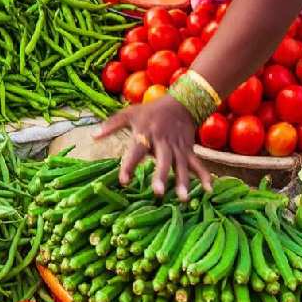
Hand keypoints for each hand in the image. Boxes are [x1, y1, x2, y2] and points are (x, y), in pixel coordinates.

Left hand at [96, 95, 212, 199]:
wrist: (181, 102)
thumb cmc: (150, 111)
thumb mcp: (129, 113)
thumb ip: (111, 125)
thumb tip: (92, 136)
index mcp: (146, 133)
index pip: (136, 151)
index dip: (130, 165)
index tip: (123, 181)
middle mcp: (163, 142)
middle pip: (163, 160)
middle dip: (161, 176)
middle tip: (157, 192)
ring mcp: (178, 147)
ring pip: (182, 166)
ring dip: (183, 182)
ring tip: (183, 199)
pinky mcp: (189, 151)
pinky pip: (198, 165)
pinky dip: (205, 176)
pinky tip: (209, 191)